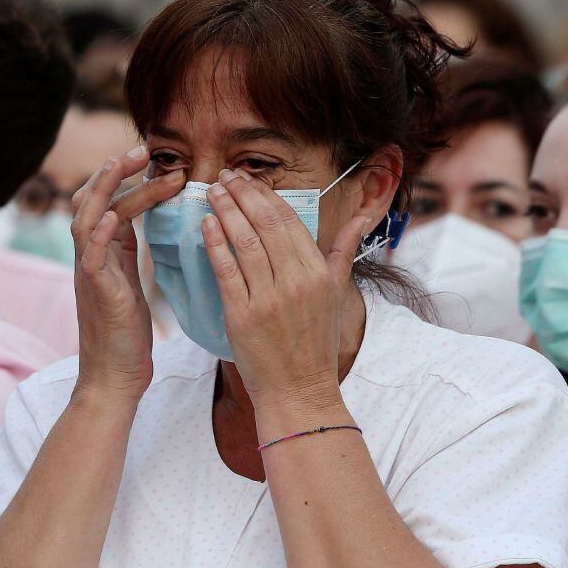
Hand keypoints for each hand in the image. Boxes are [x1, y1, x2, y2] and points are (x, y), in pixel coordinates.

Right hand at [70, 147, 184, 402]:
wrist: (114, 377)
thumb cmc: (127, 335)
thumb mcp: (130, 284)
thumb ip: (130, 254)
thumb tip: (141, 225)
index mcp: (105, 254)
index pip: (111, 202)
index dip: (129, 178)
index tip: (156, 160)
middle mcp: (92, 257)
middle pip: (94, 200)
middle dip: (117, 171)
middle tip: (145, 148)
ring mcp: (90, 273)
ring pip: (88, 219)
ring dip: (108, 189)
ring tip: (127, 163)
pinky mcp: (96, 293)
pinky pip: (91, 259)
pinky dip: (100, 235)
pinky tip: (114, 217)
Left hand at [200, 168, 368, 409]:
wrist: (299, 390)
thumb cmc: (315, 344)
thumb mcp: (336, 295)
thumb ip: (342, 253)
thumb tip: (360, 218)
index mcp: (319, 274)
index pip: (289, 221)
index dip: (266, 196)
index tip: (248, 181)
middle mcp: (297, 282)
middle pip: (265, 224)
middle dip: (242, 195)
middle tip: (224, 177)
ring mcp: (269, 298)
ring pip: (244, 242)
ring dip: (225, 210)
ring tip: (211, 191)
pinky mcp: (243, 315)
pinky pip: (226, 270)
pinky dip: (215, 243)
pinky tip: (206, 224)